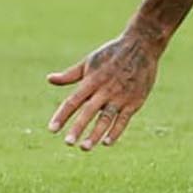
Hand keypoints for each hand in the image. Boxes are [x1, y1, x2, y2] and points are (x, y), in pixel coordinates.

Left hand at [48, 31, 161, 149]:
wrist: (142, 45)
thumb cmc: (112, 54)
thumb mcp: (89, 61)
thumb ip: (70, 75)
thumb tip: (49, 79)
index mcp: (92, 80)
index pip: (73, 101)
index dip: (62, 115)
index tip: (52, 130)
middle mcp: (105, 90)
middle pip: (89, 111)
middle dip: (78, 127)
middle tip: (68, 143)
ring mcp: (120, 96)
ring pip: (106, 118)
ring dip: (96, 134)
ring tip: (85, 147)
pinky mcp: (134, 101)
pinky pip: (124, 119)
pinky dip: (116, 131)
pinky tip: (106, 142)